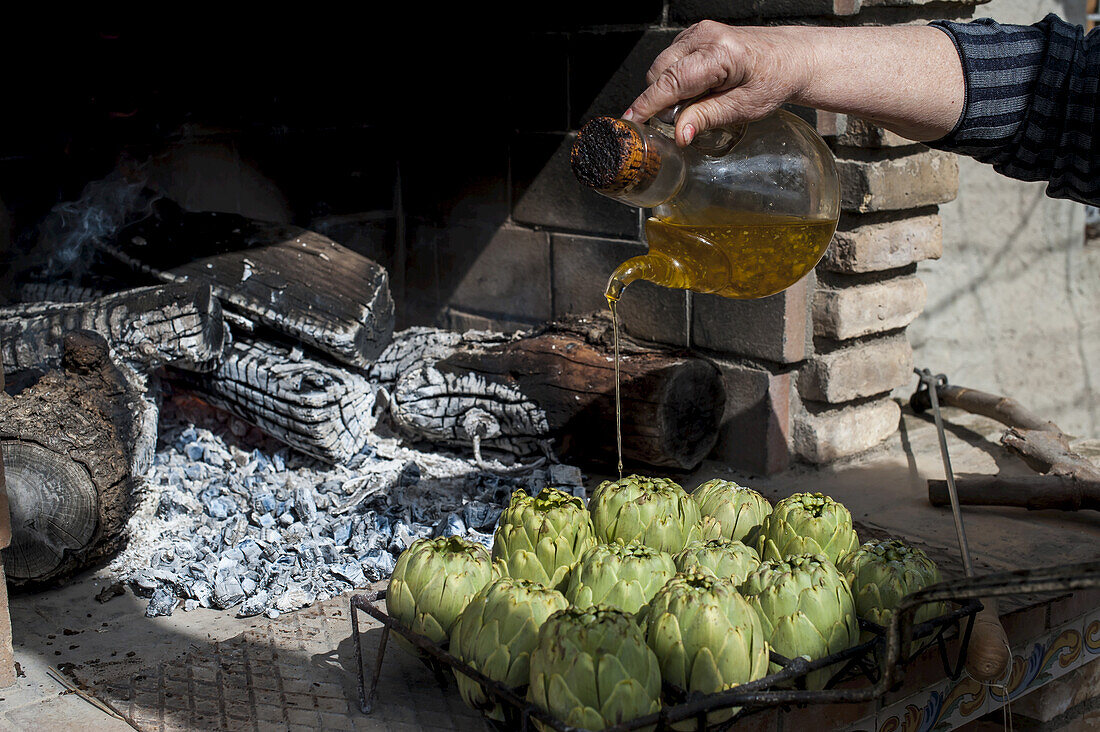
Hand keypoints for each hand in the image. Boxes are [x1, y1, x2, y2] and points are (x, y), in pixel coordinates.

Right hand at [623, 21, 811, 146]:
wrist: (789, 58)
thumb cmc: (772, 81)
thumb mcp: (742, 108)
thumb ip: (705, 119)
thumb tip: (678, 136)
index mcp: (719, 53)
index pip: (671, 81)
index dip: (648, 104)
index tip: (631, 121)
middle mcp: (704, 35)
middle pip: (660, 72)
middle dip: (661, 100)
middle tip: (684, 119)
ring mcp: (698, 31)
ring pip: (662, 67)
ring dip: (669, 89)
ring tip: (698, 101)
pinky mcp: (695, 34)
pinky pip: (671, 60)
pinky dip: (676, 78)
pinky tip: (698, 88)